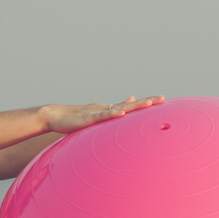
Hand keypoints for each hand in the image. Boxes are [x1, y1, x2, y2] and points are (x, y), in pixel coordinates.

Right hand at [44, 95, 163, 133]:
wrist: (56, 116)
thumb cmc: (76, 118)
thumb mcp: (96, 115)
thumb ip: (110, 111)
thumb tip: (123, 104)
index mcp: (110, 110)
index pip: (131, 106)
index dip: (145, 103)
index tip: (161, 100)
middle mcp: (107, 109)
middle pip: (130, 105)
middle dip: (146, 102)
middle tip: (161, 99)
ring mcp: (98, 112)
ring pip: (119, 109)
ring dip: (134, 106)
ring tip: (148, 104)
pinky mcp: (89, 118)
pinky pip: (103, 116)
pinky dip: (112, 114)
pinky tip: (121, 113)